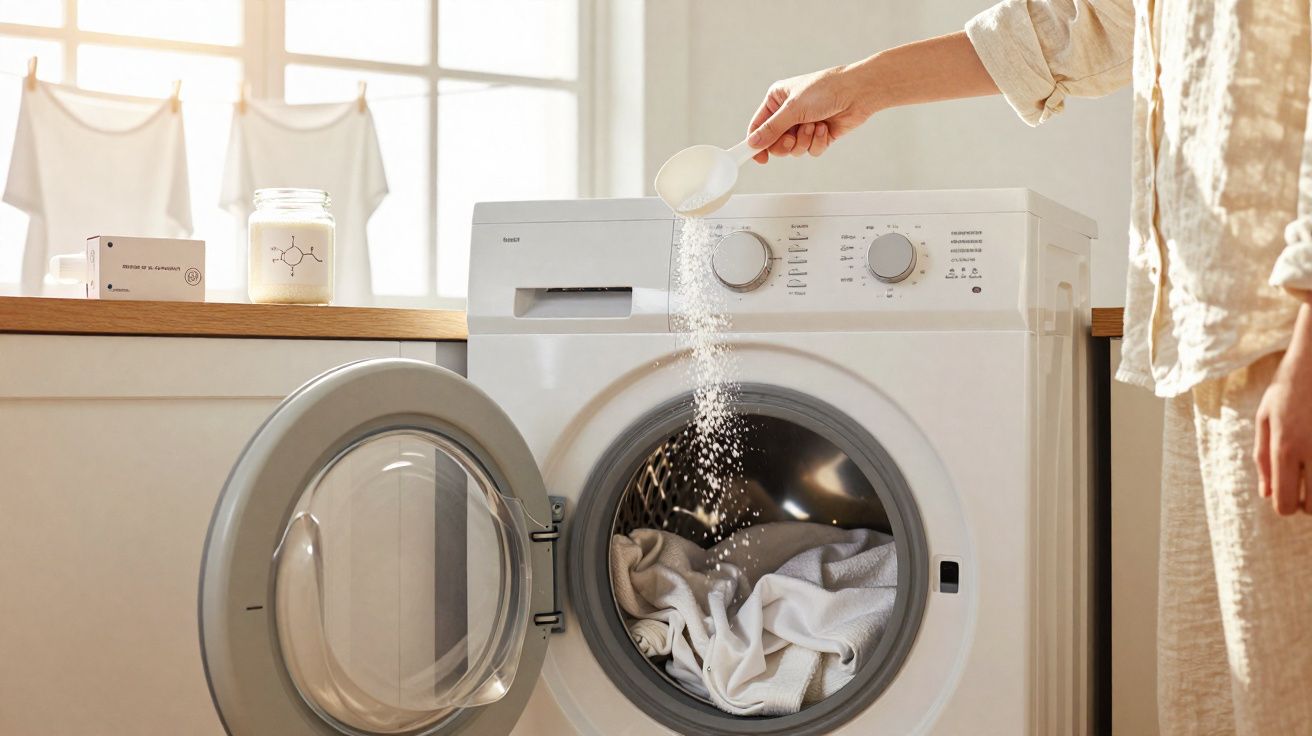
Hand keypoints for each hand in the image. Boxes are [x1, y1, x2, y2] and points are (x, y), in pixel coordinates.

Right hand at [745, 64, 880, 163]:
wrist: (858, 92)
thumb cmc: (826, 90)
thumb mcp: (793, 109)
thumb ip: (772, 129)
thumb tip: (753, 143)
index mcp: (777, 100)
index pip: (758, 126)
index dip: (756, 144)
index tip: (758, 158)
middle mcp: (788, 113)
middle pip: (775, 143)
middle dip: (786, 144)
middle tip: (792, 139)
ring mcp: (804, 125)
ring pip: (794, 149)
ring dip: (804, 141)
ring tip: (814, 125)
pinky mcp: (819, 135)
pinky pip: (811, 150)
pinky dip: (817, 142)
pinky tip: (825, 127)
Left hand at [1254, 300, 1311, 513]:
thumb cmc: (1289, 386)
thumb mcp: (1265, 417)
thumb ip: (1263, 457)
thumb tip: (1266, 494)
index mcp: (1285, 448)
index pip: (1285, 504)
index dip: (1284, 505)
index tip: (1287, 493)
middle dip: (1308, 503)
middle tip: (1305, 483)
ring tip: (1311, 469)